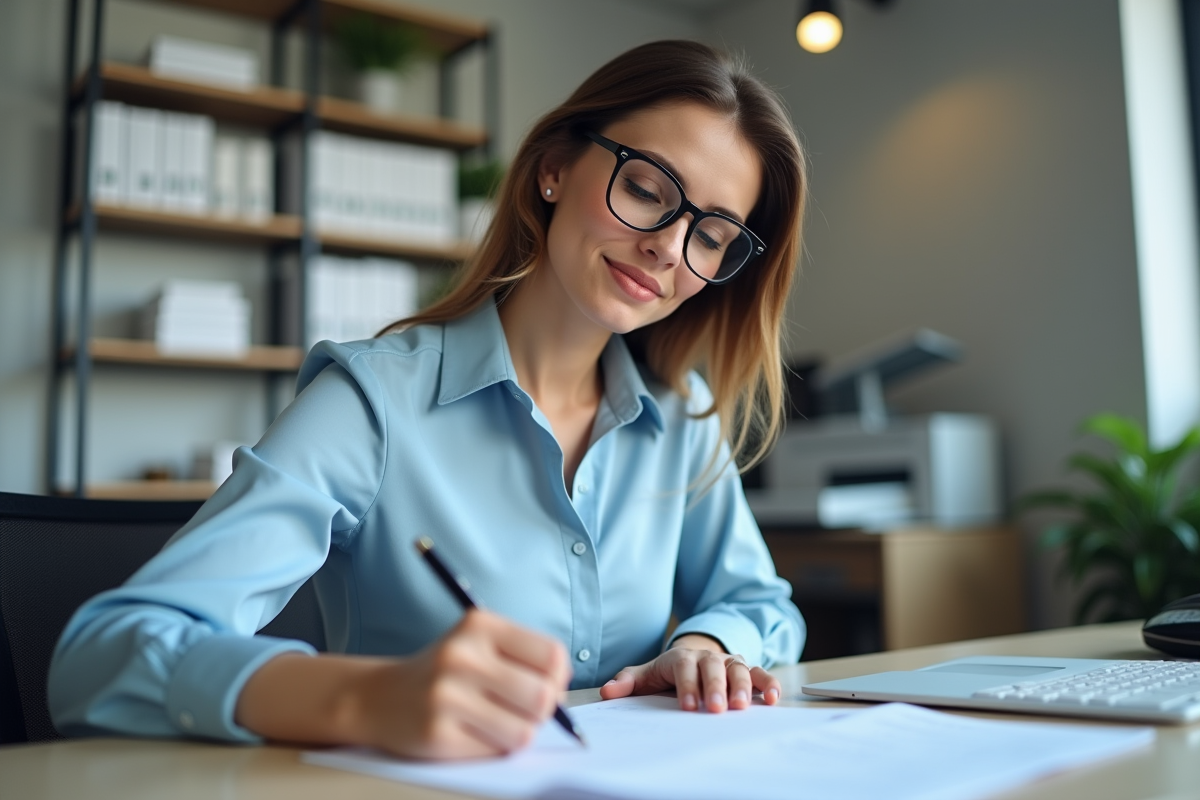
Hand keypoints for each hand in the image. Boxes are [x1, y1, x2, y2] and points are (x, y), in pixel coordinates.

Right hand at [237, 609, 569, 759]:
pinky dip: (493, 747)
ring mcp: (447, 696)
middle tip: (525, 709)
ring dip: (519, 733)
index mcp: (479, 625)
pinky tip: (472, 732)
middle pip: (542, 697)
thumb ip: (524, 659)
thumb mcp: (480, 644)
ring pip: (524, 731)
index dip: (558, 678)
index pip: (552, 656)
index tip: (545, 684)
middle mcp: (461, 656)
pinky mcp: (437, 734)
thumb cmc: (445, 672)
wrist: (378, 696)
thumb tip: (562, 695)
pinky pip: (495, 751)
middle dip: (543, 710)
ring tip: (497, 721)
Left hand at [598, 634, 781, 712]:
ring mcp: (729, 662)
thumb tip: (607, 691)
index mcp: (681, 658)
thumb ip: (627, 682)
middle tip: (716, 708)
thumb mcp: (646, 675)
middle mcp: (707, 657)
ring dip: (742, 686)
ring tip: (742, 706)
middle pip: (713, 666)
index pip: (684, 667)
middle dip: (715, 687)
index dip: (688, 685)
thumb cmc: (668, 672)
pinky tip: (773, 698)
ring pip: (739, 668)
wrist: (692, 655)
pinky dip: (769, 684)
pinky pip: (761, 673)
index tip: (688, 707)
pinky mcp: (747, 670)